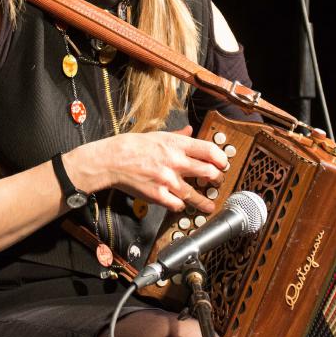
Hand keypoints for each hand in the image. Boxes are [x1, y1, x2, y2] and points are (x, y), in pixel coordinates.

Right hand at [78, 126, 227, 213]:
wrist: (112, 160)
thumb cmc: (133, 146)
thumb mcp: (158, 135)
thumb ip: (177, 136)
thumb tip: (191, 131)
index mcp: (177, 144)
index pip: (209, 150)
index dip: (221, 159)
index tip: (223, 164)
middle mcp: (175, 162)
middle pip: (208, 172)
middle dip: (217, 179)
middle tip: (218, 182)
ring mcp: (167, 180)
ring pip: (195, 194)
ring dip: (204, 201)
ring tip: (209, 205)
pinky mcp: (158, 195)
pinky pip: (177, 204)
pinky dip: (181, 206)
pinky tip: (181, 204)